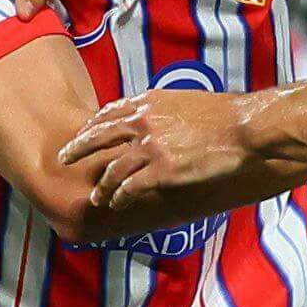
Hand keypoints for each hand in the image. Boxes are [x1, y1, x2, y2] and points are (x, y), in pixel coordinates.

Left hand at [65, 86, 250, 210]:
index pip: (110, 113)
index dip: (93, 125)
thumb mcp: (185, 100)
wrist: (242, 128)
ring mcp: (149, 148)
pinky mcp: (160, 172)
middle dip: (77, 149)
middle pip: (98, 137)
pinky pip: (129, 189)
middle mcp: (142, 123)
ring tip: (96, 198)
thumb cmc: (223, 115)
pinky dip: (120, 198)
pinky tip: (117, 205)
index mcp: (149, 103)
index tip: (84, 133)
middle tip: (63, 158)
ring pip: (112, 170)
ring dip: (102, 187)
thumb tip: (156, 117)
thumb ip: (163, 110)